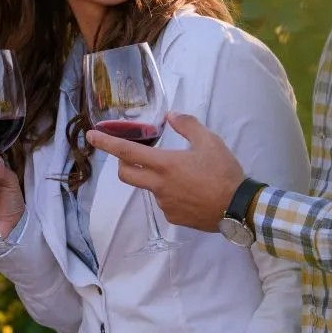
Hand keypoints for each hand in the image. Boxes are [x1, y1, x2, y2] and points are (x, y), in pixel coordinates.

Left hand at [87, 112, 244, 231]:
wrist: (240, 209)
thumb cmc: (224, 172)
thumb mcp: (210, 141)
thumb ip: (188, 125)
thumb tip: (171, 115)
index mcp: (164, 164)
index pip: (126, 151)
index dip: (106, 142)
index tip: (91, 135)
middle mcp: (158, 185)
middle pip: (125, 174)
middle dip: (122, 163)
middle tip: (135, 156)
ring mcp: (163, 203)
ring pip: (148, 187)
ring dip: (154, 179)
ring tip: (183, 176)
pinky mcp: (172, 217)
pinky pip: (164, 202)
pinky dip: (170, 194)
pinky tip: (190, 192)